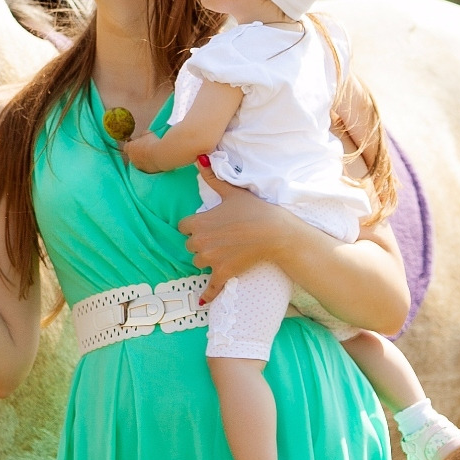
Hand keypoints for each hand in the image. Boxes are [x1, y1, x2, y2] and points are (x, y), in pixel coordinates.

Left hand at [121, 135, 161, 172]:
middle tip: (146, 149)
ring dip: (143, 159)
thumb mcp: (147, 134)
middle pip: (132, 155)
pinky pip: (145, 167)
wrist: (159, 156)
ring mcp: (138, 166)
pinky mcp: (145, 171)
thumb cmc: (151, 143)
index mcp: (129, 148)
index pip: (126, 147)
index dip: (132, 145)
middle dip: (138, 153)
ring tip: (152, 155)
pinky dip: (149, 164)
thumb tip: (143, 134)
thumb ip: (143, 135)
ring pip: (139, 162)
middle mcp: (131, 158)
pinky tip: (155, 160)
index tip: (138, 143)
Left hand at [179, 161, 290, 304]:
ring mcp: (211, 260)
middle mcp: (200, 242)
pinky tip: (201, 301)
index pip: (183, 226)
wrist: (276, 234)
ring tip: (223, 252)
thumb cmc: (254, 211)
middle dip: (200, 242)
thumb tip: (200, 159)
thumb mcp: (232, 193)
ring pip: (198, 262)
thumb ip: (213, 179)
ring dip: (206, 259)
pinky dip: (207, 294)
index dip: (193, 225)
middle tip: (218, 237)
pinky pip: (210, 288)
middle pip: (189, 245)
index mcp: (198, 223)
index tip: (206, 224)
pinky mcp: (223, 273)